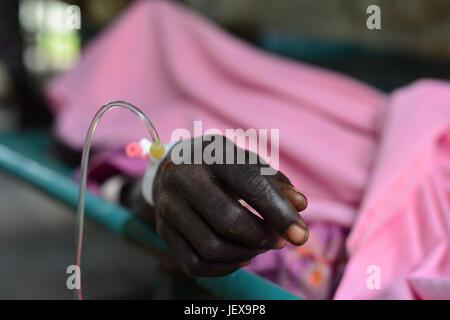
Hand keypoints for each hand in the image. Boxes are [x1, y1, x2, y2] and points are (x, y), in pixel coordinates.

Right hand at [150, 135, 307, 276]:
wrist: (172, 167)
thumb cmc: (219, 164)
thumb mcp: (246, 162)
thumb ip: (274, 181)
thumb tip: (300, 205)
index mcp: (211, 154)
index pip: (250, 184)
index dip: (279, 213)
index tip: (301, 235)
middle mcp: (183, 179)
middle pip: (228, 221)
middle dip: (261, 237)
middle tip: (278, 241)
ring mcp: (169, 206)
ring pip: (211, 247)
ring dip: (245, 254)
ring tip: (258, 246)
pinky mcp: (163, 230)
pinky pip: (194, 264)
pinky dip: (224, 268)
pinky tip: (239, 258)